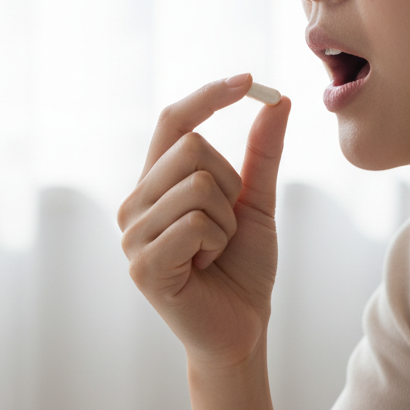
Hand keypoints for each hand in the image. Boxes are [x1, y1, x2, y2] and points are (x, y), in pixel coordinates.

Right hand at [117, 74, 291, 369]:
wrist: (240, 329)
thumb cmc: (242, 270)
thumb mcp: (257, 204)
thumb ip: (261, 155)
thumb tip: (277, 100)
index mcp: (154, 186)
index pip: (172, 122)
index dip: (207, 97)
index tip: (248, 79)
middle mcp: (134, 206)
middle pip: (191, 148)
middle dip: (229, 184)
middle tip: (225, 227)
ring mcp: (132, 237)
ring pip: (197, 186)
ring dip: (226, 220)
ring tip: (214, 251)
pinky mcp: (142, 266)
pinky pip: (194, 223)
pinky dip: (217, 243)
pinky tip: (205, 267)